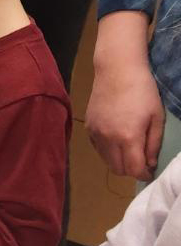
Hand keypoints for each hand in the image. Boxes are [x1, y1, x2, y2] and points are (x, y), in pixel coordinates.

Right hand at [87, 11, 163, 179]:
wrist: (117, 70)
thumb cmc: (143, 90)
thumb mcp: (157, 117)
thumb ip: (154, 144)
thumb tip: (149, 164)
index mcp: (129, 137)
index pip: (134, 169)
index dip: (144, 175)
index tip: (149, 172)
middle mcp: (109, 140)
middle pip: (118, 170)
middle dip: (131, 170)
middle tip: (140, 161)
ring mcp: (96, 135)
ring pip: (107, 161)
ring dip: (119, 161)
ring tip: (129, 150)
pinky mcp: (89, 128)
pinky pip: (98, 149)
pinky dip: (108, 151)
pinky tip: (116, 139)